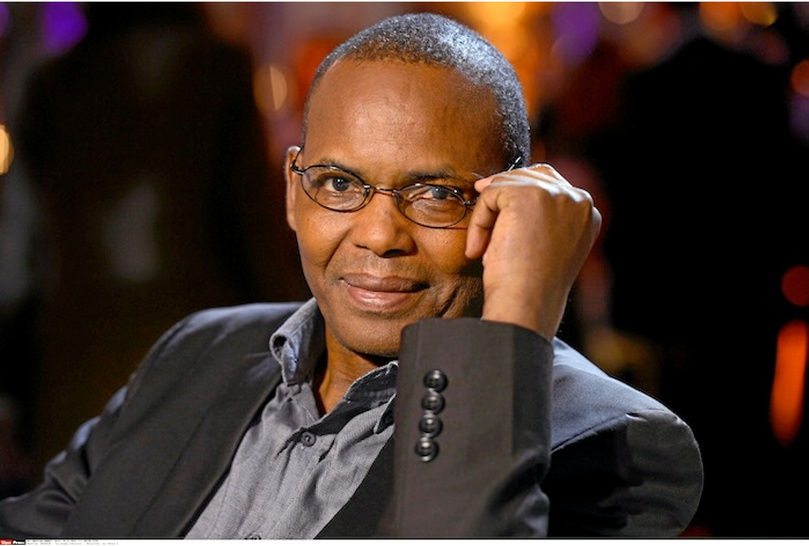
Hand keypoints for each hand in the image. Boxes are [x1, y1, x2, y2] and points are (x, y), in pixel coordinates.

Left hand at [465, 163, 601, 338]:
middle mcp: (578, 198)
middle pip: (528, 176)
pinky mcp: (527, 194)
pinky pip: (489, 195)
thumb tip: (491, 187)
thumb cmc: (532, 287)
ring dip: (487, 217)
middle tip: (486, 231)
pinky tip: (480, 250)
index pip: (550, 184)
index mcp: (589, 212)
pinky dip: (478, 222)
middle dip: (501, 199)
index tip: (500, 222)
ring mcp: (554, 193)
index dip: (519, 198)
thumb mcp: (547, 247)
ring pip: (505, 185)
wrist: (528, 305)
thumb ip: (540, 217)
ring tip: (485, 249)